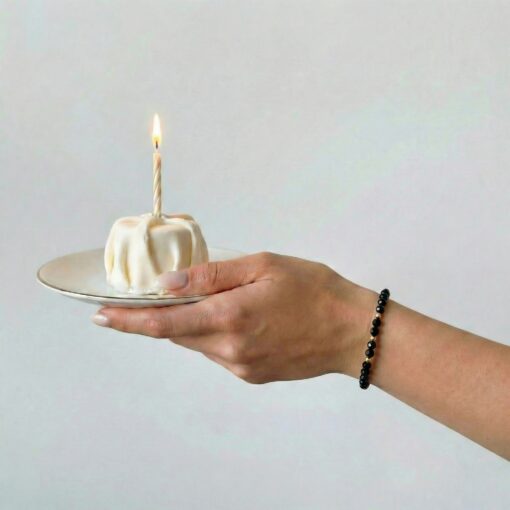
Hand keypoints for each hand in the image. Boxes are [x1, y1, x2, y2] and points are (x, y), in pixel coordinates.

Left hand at [92, 253, 374, 382]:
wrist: (350, 329)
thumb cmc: (313, 289)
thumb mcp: (263, 266)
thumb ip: (211, 275)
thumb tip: (169, 284)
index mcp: (230, 317)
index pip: (164, 323)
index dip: (128, 320)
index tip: (101, 317)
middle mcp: (230, 349)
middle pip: (178, 334)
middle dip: (163, 316)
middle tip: (159, 296)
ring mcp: (240, 366)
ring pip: (199, 343)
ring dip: (194, 323)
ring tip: (219, 300)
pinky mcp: (252, 374)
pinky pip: (219, 353)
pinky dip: (216, 334)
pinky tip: (240, 317)